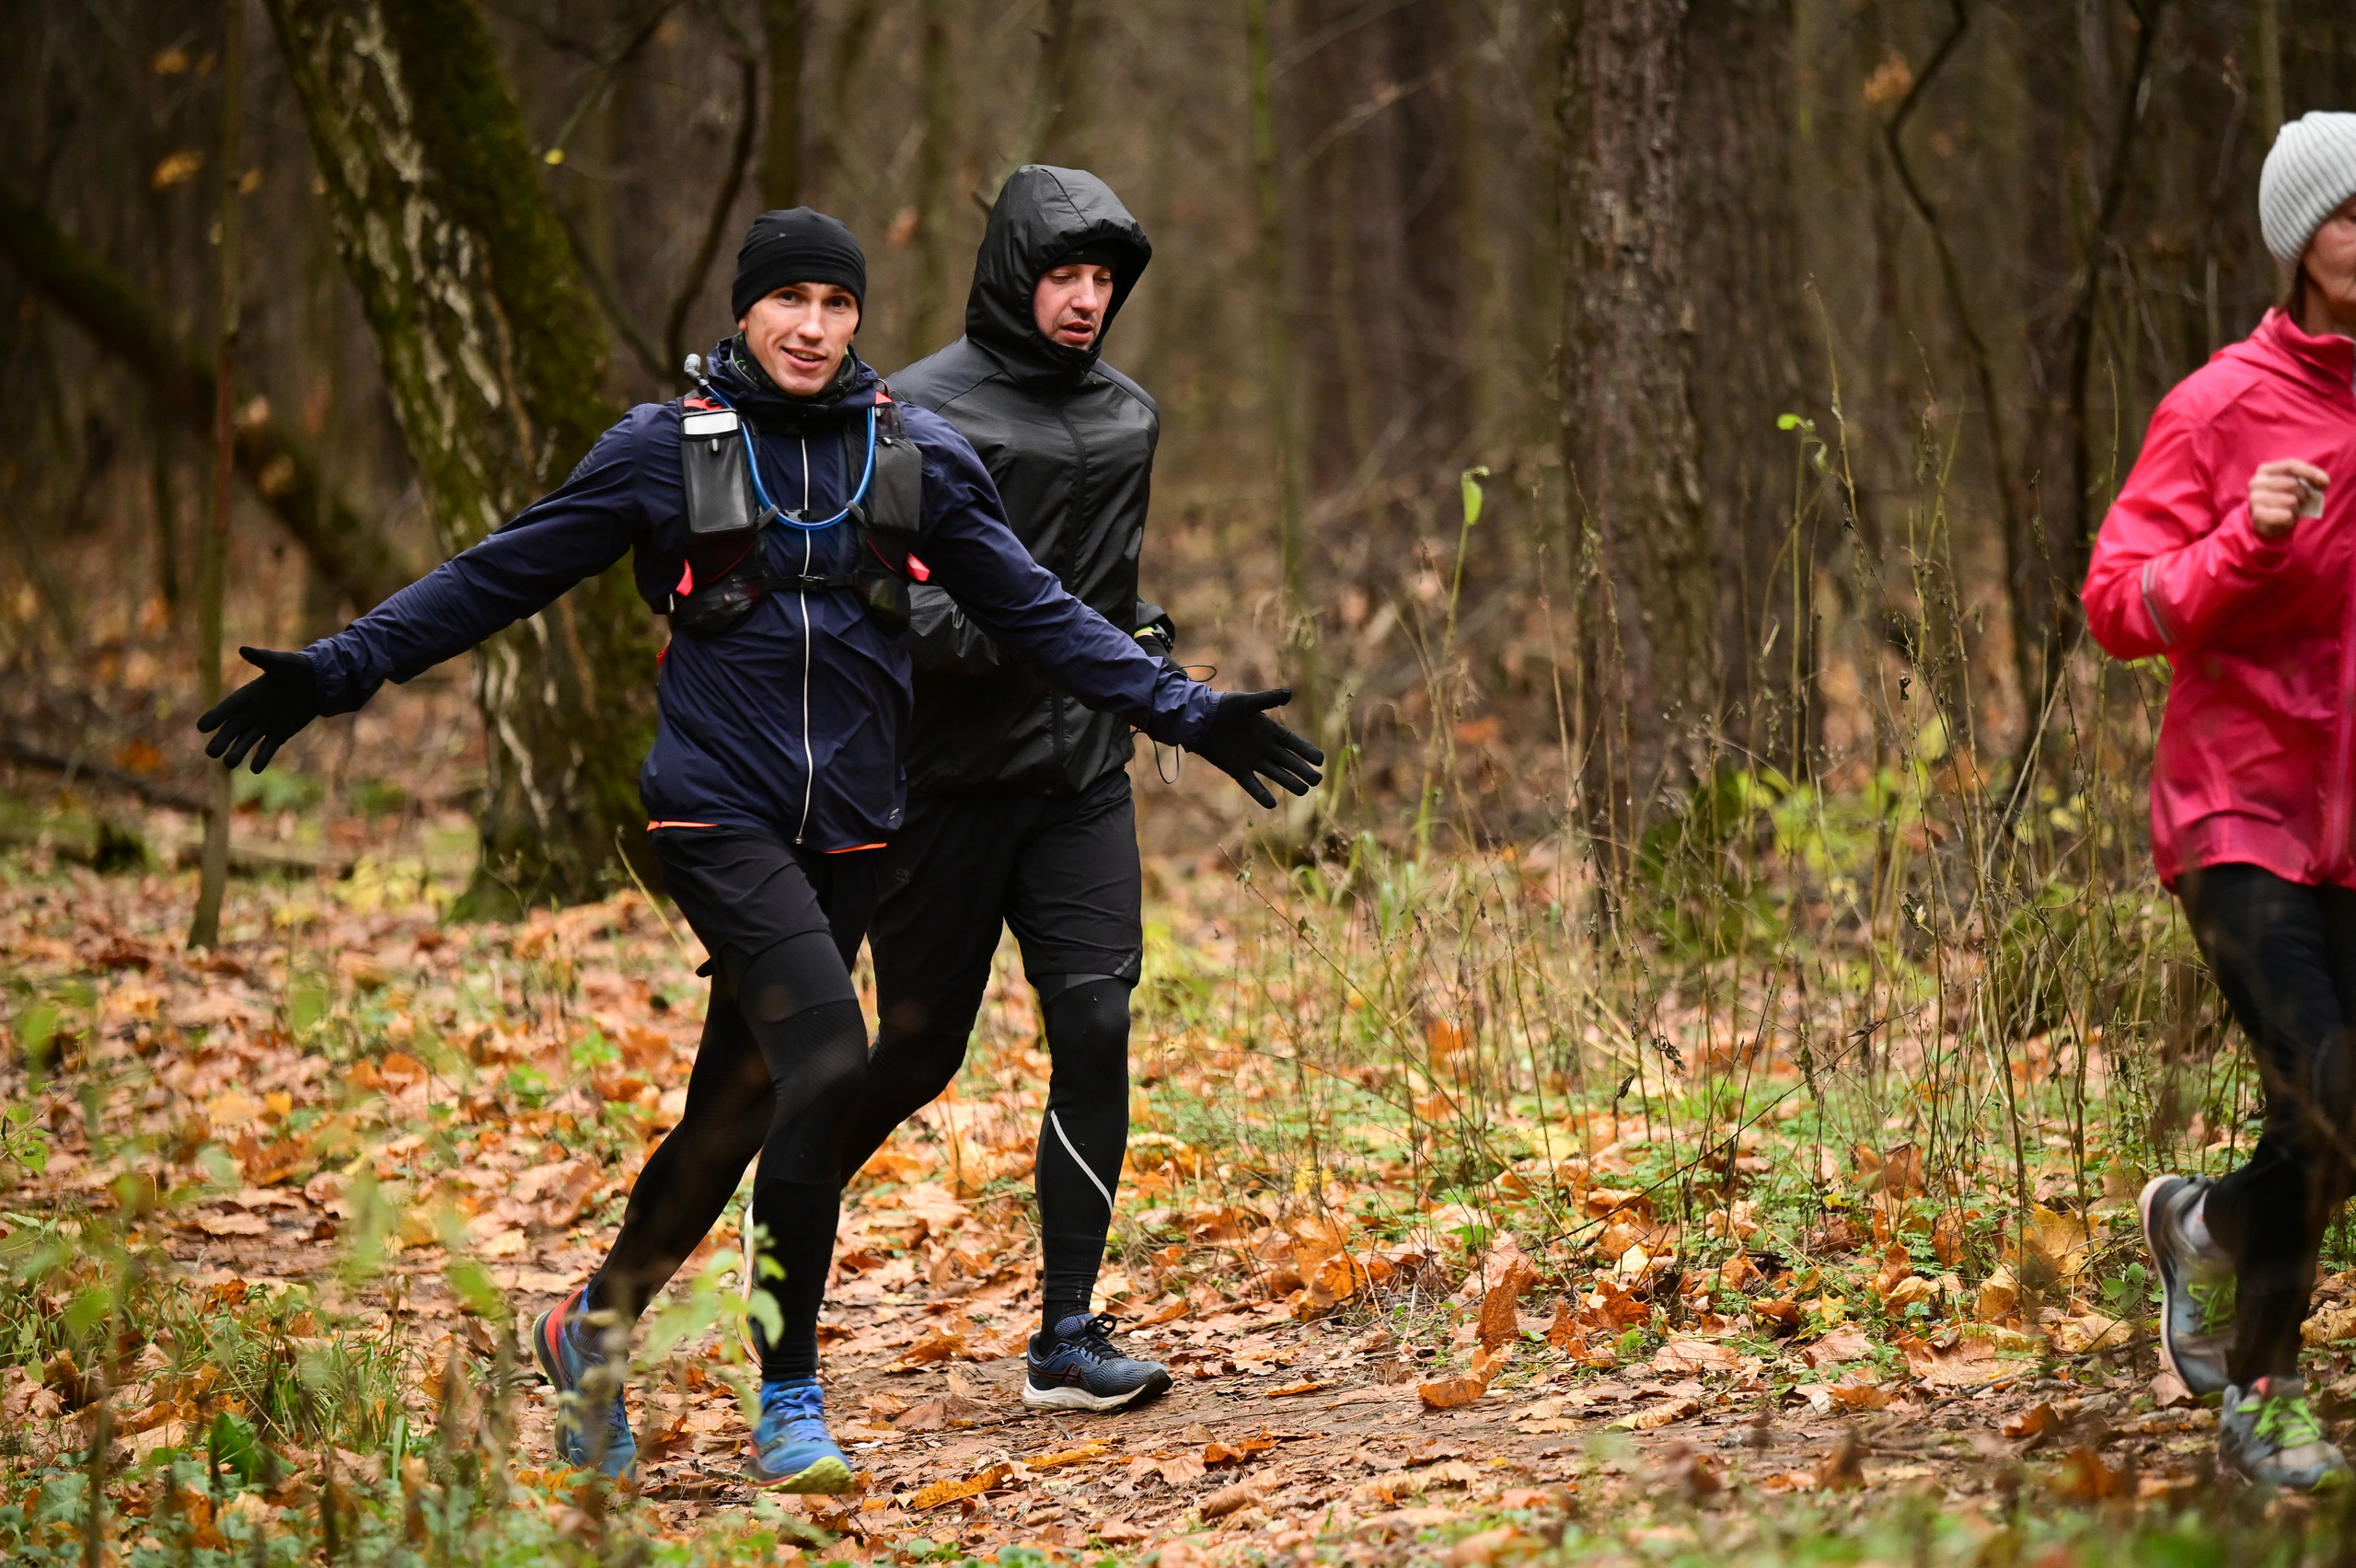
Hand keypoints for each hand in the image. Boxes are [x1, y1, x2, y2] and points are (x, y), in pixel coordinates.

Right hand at [196, 647, 320, 771]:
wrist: (318, 680)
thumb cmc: (296, 668)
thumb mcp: (280, 663)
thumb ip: (262, 658)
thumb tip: (243, 649)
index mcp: (249, 694)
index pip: (229, 707)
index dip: (215, 716)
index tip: (201, 727)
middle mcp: (254, 711)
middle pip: (234, 728)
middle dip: (223, 740)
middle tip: (211, 753)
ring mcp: (267, 723)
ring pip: (248, 740)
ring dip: (239, 751)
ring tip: (229, 764)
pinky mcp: (282, 732)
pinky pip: (269, 746)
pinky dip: (262, 757)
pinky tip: (254, 769)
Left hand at [1189, 688, 1323, 806]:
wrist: (1201, 719)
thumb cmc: (1225, 707)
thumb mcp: (1248, 702)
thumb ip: (1268, 699)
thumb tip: (1290, 693)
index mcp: (1269, 731)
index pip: (1293, 743)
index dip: (1307, 751)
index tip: (1320, 760)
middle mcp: (1264, 748)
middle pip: (1289, 761)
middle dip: (1303, 770)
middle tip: (1318, 780)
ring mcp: (1252, 760)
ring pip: (1276, 773)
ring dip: (1289, 782)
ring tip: (1303, 791)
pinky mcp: (1238, 770)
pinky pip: (1252, 784)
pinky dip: (1261, 794)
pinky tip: (1271, 804)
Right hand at [2250, 459, 2329, 540]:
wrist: (2268, 520)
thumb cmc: (2286, 496)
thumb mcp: (2298, 483)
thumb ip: (2312, 478)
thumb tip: (2324, 482)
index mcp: (2266, 470)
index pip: (2290, 466)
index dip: (2310, 473)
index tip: (2324, 483)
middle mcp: (2256, 482)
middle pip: (2292, 483)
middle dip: (2304, 494)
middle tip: (2302, 501)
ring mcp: (2255, 498)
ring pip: (2290, 500)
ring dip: (2297, 508)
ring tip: (2293, 510)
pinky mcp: (2257, 514)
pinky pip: (2284, 515)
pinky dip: (2291, 518)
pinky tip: (2288, 518)